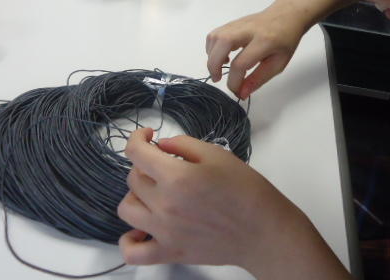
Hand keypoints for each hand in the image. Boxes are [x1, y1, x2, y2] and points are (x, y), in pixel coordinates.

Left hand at [117, 128, 292, 269]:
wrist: (263, 230)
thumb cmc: (246, 189)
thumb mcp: (217, 154)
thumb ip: (183, 144)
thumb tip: (159, 145)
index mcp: (176, 177)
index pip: (136, 153)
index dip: (137, 137)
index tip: (148, 136)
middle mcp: (164, 204)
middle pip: (133, 179)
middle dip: (145, 166)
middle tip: (165, 165)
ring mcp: (164, 232)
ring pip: (126, 208)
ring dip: (136, 196)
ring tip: (155, 193)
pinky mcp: (170, 253)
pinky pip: (132, 252)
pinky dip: (130, 240)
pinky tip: (142, 229)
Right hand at [206, 0, 308, 98]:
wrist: (286, 15)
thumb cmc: (285, 40)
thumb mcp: (278, 63)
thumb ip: (259, 79)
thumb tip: (241, 93)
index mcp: (264, 41)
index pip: (241, 63)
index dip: (234, 81)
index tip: (236, 90)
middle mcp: (248, 30)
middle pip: (222, 44)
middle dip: (214, 65)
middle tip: (217, 78)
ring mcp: (238, 24)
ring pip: (214, 37)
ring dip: (211, 56)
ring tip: (220, 66)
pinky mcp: (232, 23)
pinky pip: (214, 35)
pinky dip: (212, 48)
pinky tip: (222, 55)